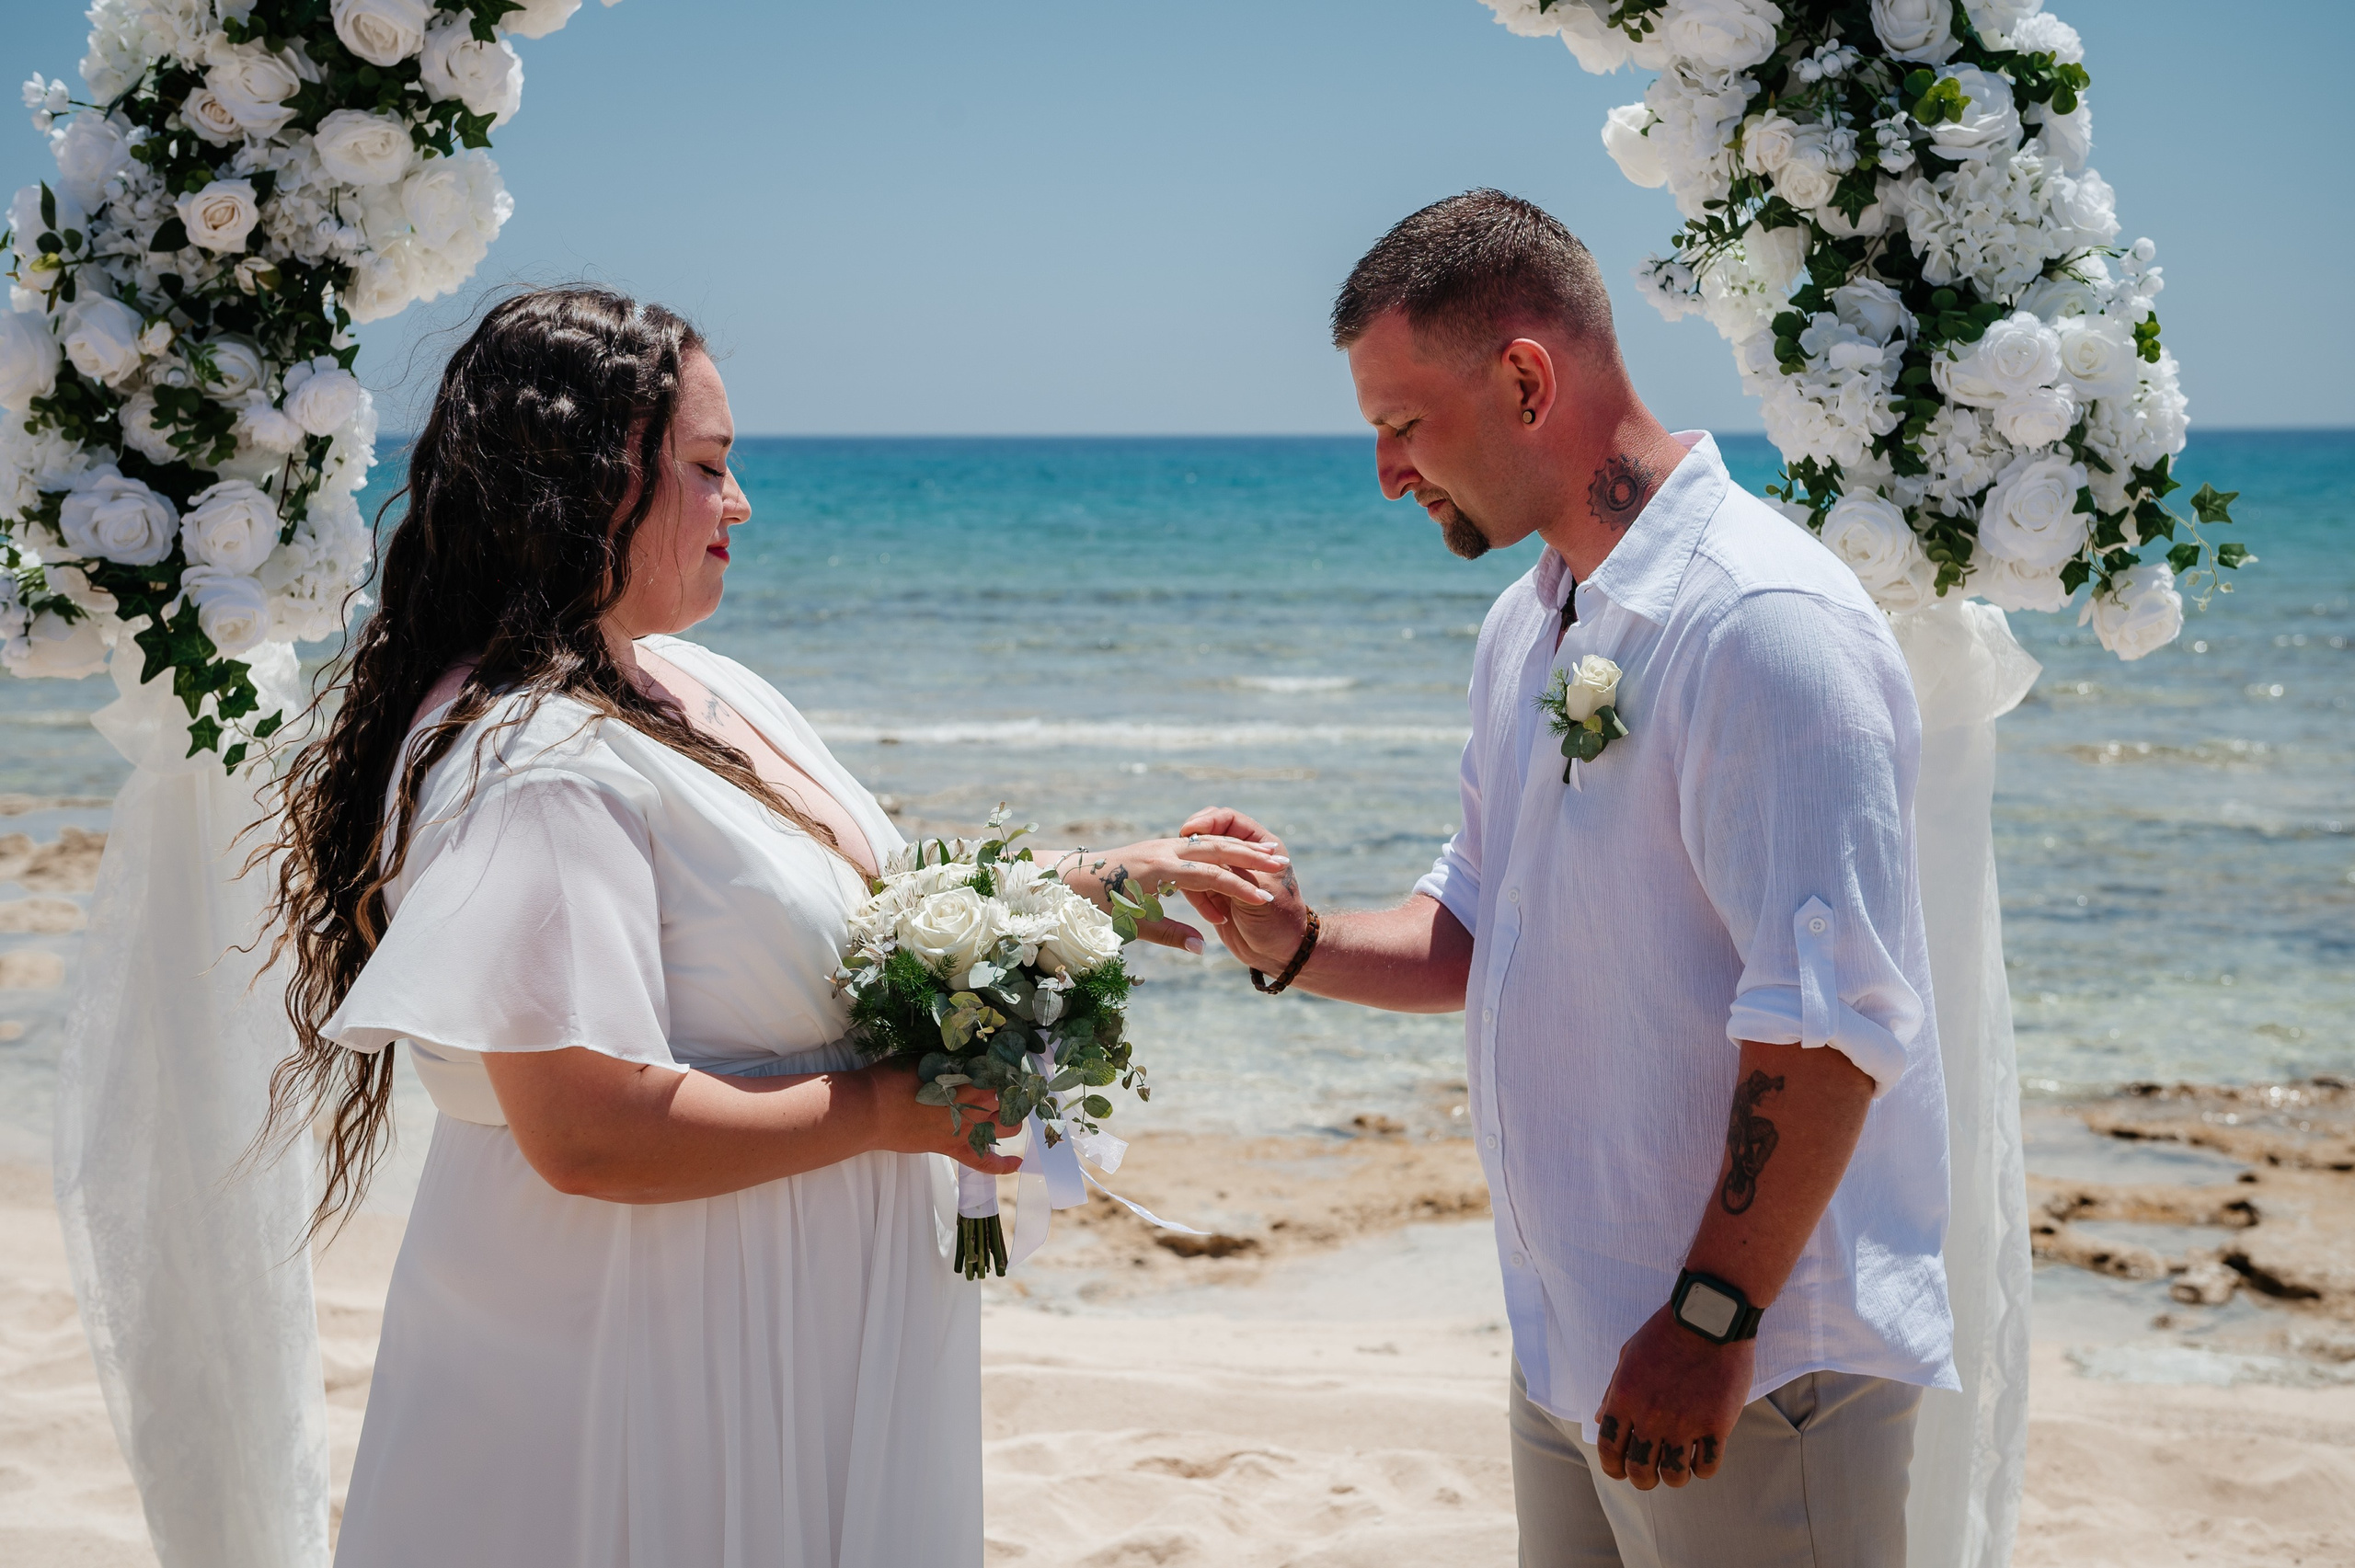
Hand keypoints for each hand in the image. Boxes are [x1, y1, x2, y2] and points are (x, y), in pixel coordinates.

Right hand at [855, 1062, 1023, 1176]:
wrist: (871, 1110)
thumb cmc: (893, 1078)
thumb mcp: (925, 1060)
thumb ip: (952, 1062)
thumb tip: (969, 1059)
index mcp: (969, 1078)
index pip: (1002, 1072)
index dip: (1008, 1068)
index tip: (1008, 1063)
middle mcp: (974, 1105)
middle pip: (1009, 1099)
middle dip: (1012, 1092)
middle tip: (1005, 1086)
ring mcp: (966, 1129)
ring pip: (1007, 1128)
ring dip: (1011, 1120)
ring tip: (1005, 1112)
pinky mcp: (954, 1148)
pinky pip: (984, 1162)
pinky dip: (1002, 1165)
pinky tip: (1016, 1162)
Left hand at [1055, 831, 1286, 952]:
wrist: (1066, 878)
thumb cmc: (1095, 906)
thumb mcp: (1130, 925)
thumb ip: (1168, 934)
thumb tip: (1201, 947)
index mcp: (1158, 869)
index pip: (1209, 875)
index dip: (1238, 887)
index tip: (1265, 898)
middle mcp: (1163, 850)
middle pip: (1216, 847)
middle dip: (1250, 855)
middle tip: (1282, 861)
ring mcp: (1162, 845)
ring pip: (1209, 841)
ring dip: (1240, 846)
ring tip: (1270, 852)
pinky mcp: (1159, 847)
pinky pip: (1197, 844)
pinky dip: (1221, 848)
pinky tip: (1238, 855)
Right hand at [1173, 807, 1308, 973]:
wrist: (1281, 954)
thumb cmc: (1280, 919)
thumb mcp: (1259, 888)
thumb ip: (1233, 870)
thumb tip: (1204, 853)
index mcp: (1261, 844)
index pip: (1228, 819)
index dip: (1208, 821)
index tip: (1191, 829)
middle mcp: (1241, 857)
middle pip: (1209, 838)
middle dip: (1192, 848)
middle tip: (1173, 852)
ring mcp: (1227, 875)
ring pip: (1199, 865)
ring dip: (1197, 879)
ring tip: (1206, 898)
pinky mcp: (1215, 896)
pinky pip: (1196, 889)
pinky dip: (1201, 902)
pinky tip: (1216, 919)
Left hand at [1592, 1304, 1752, 1489]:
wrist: (1709, 1316)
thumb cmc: (1666, 1332)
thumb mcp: (1628, 1355)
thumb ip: (1613, 1391)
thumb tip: (1601, 1420)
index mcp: (1625, 1398)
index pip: (1609, 1450)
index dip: (1612, 1468)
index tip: (1620, 1471)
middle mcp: (1651, 1416)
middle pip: (1640, 1471)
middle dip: (1642, 1479)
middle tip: (1651, 1475)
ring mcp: (1685, 1423)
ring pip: (1675, 1475)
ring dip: (1675, 1477)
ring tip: (1678, 1467)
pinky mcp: (1716, 1424)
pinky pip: (1707, 1466)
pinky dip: (1703, 1468)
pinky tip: (1702, 1456)